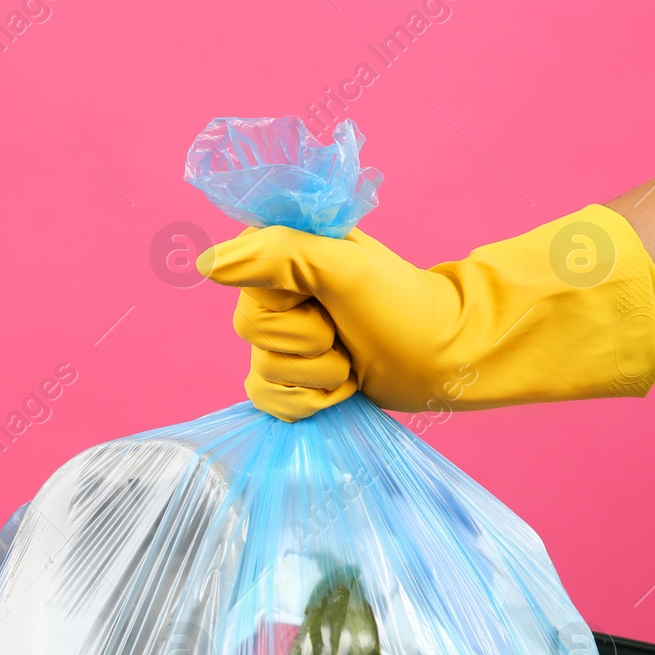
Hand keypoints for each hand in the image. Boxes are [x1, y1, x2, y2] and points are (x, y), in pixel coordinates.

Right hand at [196, 204, 654, 421]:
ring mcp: (279, 338)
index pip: (238, 278)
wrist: (446, 357)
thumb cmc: (406, 306)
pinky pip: (267, 400)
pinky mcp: (288, 378)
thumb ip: (278, 254)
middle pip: (249, 331)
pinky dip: (310, 401)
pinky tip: (343, 384)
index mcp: (279, 252)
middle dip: (308, 341)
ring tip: (354, 356)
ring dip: (319, 374)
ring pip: (262, 371)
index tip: (322, 296)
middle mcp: (271, 293)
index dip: (283, 300)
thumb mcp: (345, 267)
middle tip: (346, 328)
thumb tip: (208, 265)